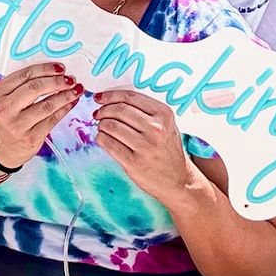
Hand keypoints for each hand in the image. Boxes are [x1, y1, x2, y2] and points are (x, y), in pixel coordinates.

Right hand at [0, 60, 82, 169]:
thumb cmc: (5, 120)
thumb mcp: (4, 99)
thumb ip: (22, 85)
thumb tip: (52, 72)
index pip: (25, 75)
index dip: (46, 69)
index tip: (60, 68)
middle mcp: (6, 108)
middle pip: (35, 88)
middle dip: (57, 81)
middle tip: (70, 79)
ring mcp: (18, 124)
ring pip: (47, 105)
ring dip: (65, 95)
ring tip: (76, 90)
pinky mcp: (31, 138)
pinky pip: (52, 120)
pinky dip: (64, 109)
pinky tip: (71, 103)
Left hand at [92, 90, 197, 206]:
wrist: (178, 180)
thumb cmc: (167, 150)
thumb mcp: (166, 125)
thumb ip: (145, 111)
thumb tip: (113, 100)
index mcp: (164, 115)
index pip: (131, 97)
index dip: (111, 95)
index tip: (100, 97)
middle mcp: (156, 129)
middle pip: (119, 110)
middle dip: (104, 110)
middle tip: (98, 113)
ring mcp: (145, 146)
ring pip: (111, 126)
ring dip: (101, 124)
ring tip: (102, 127)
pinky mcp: (134, 163)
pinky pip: (109, 144)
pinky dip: (100, 138)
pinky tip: (102, 138)